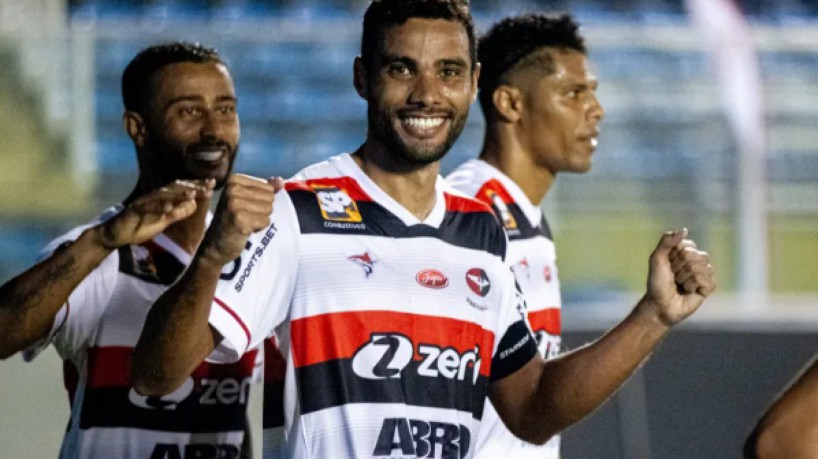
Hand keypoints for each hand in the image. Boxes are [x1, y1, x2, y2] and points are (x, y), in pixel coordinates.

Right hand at [94, 180, 214, 248]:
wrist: (116, 235)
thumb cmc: (140, 226)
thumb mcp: (164, 220)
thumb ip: (178, 213)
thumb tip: (194, 204)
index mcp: (162, 198)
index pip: (182, 189)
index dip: (197, 186)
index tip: (213, 184)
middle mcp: (154, 197)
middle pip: (175, 188)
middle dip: (192, 186)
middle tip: (208, 185)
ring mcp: (143, 202)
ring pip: (162, 196)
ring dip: (177, 194)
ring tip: (192, 194)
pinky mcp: (133, 211)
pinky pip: (147, 208)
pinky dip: (158, 208)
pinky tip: (169, 209)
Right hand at [199, 174, 283, 266]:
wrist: (215, 244)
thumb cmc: (232, 220)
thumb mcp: (246, 199)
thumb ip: (265, 189)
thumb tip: (280, 182)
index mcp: (233, 180)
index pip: (268, 188)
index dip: (261, 201)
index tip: (245, 207)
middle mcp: (232, 189)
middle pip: (269, 198)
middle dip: (262, 210)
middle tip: (245, 216)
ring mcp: (234, 204)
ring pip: (268, 209)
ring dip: (260, 219)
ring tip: (245, 222)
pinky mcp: (239, 219)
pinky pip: (265, 221)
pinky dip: (258, 228)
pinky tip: (245, 229)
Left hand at [641, 229, 716, 327]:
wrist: (659, 304)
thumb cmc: (657, 282)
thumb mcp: (657, 258)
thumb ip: (667, 241)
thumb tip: (685, 230)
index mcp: (685, 251)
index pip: (688, 246)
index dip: (675, 256)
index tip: (667, 265)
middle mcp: (696, 260)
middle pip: (697, 256)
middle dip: (680, 268)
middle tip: (673, 277)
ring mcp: (704, 273)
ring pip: (703, 268)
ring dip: (686, 278)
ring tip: (680, 284)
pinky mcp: (708, 287)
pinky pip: (708, 280)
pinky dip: (694, 286)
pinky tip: (688, 291)